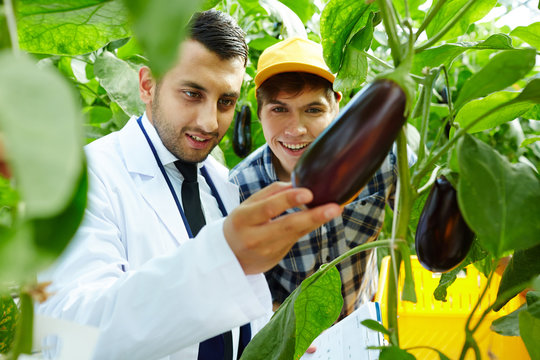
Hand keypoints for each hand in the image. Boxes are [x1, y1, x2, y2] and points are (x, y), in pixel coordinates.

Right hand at [224, 182, 341, 274]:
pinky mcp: (276, 258)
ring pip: (296, 234)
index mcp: (243, 219)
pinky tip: (321, 217)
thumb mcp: (248, 205)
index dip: (289, 200)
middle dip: (313, 216)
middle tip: (334, 207)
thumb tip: (298, 183)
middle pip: (287, 226)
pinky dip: (309, 227)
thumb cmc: (241, 223)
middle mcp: (255, 238)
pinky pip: (296, 239)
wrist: (228, 257)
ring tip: (335, 209)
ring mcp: (267, 251)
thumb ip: (272, 193)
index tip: (309, 193)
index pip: (268, 208)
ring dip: (317, 221)